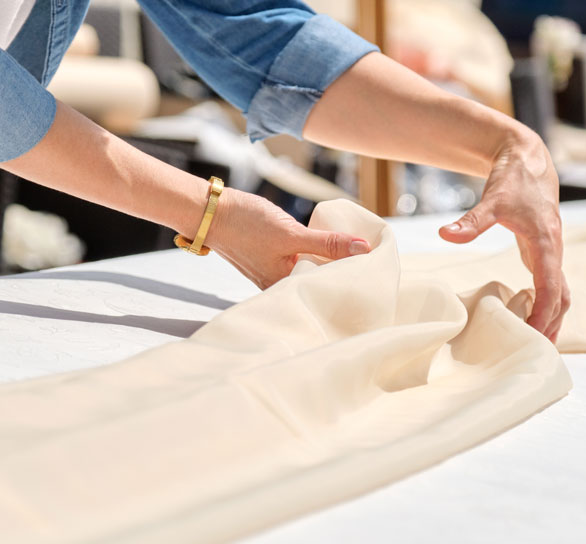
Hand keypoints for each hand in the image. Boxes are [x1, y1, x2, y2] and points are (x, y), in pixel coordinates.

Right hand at [203, 189, 369, 288]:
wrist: (210, 212)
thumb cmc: (245, 225)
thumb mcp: (291, 233)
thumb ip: (328, 243)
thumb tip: (364, 249)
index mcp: (284, 288)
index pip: (327, 288)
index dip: (352, 277)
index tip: (375, 267)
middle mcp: (279, 287)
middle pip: (320, 282)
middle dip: (344, 272)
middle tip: (372, 261)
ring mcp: (274, 274)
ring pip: (312, 271)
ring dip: (330, 262)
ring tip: (356, 254)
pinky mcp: (272, 260)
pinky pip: (301, 261)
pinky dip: (315, 255)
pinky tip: (329, 247)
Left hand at [439, 129, 569, 342]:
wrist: (528, 161)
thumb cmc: (513, 180)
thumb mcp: (492, 199)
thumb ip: (471, 221)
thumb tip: (446, 235)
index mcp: (547, 243)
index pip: (550, 287)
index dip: (542, 313)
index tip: (532, 334)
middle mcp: (555, 251)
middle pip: (561, 298)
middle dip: (552, 325)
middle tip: (539, 353)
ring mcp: (551, 253)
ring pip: (560, 293)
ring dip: (553, 319)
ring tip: (540, 345)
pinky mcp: (544, 253)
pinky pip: (552, 286)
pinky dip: (547, 305)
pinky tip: (533, 320)